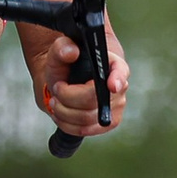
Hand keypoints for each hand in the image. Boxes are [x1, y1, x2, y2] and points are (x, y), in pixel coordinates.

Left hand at [33, 23, 129, 139]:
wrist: (65, 81)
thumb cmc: (67, 65)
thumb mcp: (59, 52)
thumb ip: (62, 47)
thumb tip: (71, 52)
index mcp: (113, 64)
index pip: (120, 71)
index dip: (117, 79)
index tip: (111, 86)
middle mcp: (119, 86)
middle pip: (93, 99)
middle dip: (67, 96)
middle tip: (57, 88)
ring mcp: (116, 107)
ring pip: (86, 118)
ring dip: (63, 111)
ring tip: (56, 100)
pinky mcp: (108, 123)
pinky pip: (86, 130)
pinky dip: (67, 124)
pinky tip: (60, 114)